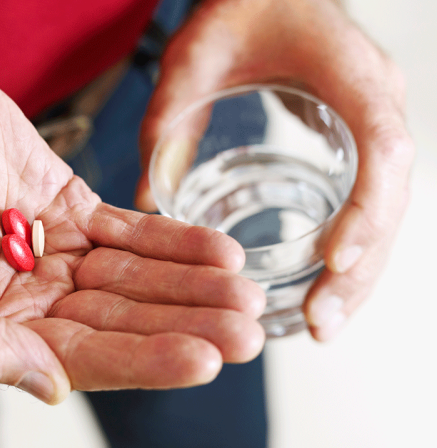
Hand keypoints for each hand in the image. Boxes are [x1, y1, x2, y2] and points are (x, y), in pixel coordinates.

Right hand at [0, 43, 265, 403]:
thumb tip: (46, 387)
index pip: (82, 354)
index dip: (145, 358)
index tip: (205, 357)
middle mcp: (27, 295)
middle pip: (121, 318)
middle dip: (184, 324)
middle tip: (247, 329)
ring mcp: (52, 250)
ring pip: (134, 277)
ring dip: (190, 284)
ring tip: (247, 289)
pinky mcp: (68, 205)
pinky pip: (129, 230)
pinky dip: (172, 240)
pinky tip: (217, 250)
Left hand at [136, 0, 413, 340]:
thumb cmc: (242, 7)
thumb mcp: (195, 54)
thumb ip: (170, 116)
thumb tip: (145, 199)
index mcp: (351, 74)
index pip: (380, 145)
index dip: (366, 207)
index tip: (335, 260)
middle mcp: (377, 103)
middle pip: (393, 195)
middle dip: (361, 266)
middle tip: (320, 324)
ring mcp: (374, 125)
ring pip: (387, 210)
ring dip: (360, 272)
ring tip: (320, 324)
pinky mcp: (358, 144)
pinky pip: (369, 204)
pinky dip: (353, 249)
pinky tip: (323, 288)